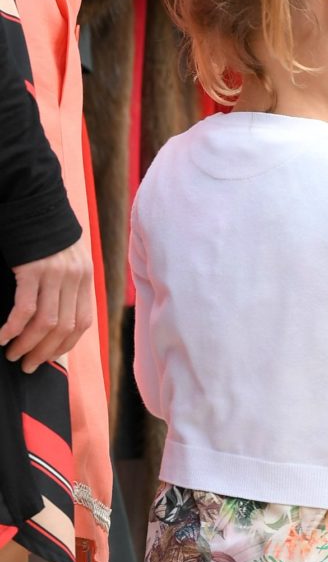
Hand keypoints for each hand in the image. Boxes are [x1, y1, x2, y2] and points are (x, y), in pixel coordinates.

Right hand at [1, 237, 94, 373]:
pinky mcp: (33, 269)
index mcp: (85, 279)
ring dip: (27, 344)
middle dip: (44, 351)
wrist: (33, 196)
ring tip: (12, 354)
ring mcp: (55, 274)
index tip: (48, 358)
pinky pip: (25, 308)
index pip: (81, 323)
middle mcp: (74, 279)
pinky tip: (1, 336)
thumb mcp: (66, 257)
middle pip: (64, 328)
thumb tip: (58, 316)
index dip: (64, 345)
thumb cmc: (44, 231)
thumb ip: (67, 283)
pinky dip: (14, 327)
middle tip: (27, 364)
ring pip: (45, 323)